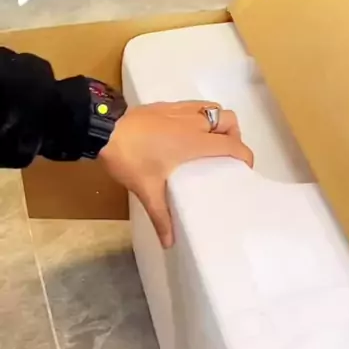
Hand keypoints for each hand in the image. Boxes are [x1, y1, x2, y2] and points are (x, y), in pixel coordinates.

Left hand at [100, 101, 253, 248]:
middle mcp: (193, 122)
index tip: (244, 169)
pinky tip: (186, 132)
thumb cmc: (130, 158)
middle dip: (235, 135)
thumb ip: (161, 217)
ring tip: (209, 142)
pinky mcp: (166, 105)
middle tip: (225, 154)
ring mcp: (179, 110)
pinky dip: (199, 116)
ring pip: (213, 108)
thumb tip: (168, 243)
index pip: (233, 145)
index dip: (245, 156)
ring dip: (218, 122)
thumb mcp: (147, 190)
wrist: (103, 129)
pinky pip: (194, 105)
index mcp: (196, 142)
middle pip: (230, 120)